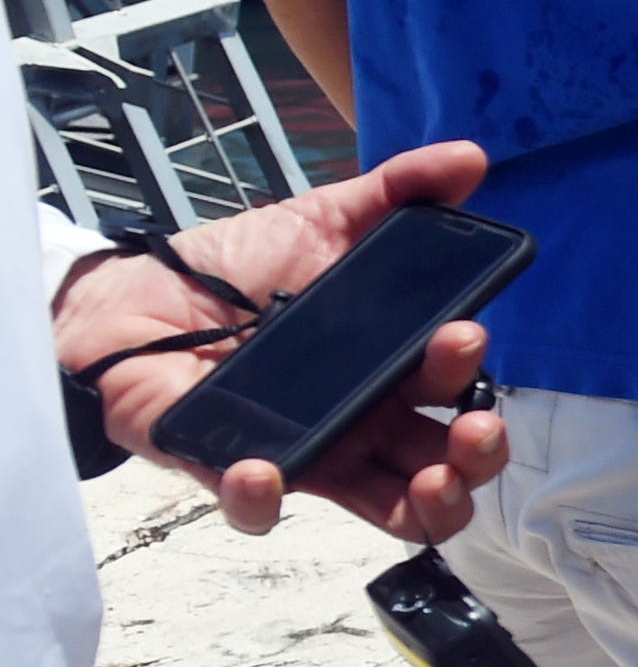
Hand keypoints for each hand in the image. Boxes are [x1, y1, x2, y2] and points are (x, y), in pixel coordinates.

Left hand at [60, 140, 511, 537]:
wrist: (131, 293)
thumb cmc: (234, 268)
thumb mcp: (320, 220)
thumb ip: (396, 193)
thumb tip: (470, 157)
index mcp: (392, 369)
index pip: (455, 389)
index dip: (471, 376)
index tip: (464, 336)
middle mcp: (365, 421)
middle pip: (446, 462)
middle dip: (477, 456)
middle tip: (473, 430)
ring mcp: (307, 452)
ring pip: (390, 506)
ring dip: (428, 507)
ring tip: (433, 486)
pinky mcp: (233, 469)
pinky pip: (256, 508)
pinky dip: (264, 500)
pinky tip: (264, 471)